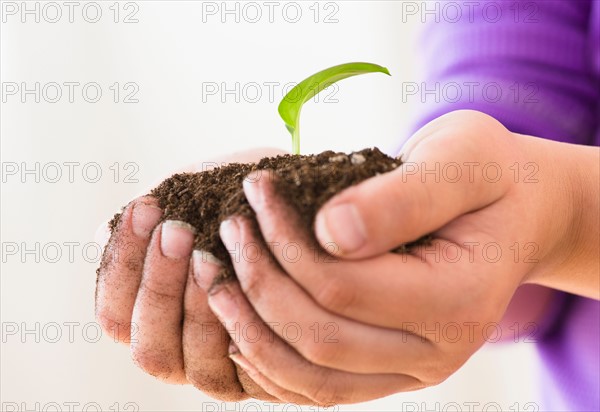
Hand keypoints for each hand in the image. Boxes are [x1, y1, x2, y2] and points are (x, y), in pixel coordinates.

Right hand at [94, 148, 288, 400]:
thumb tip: (100, 235)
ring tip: (210, 252)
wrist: (298, 203)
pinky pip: (240, 361)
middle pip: (147, 345)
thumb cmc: (238, 203)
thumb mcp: (192, 199)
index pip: (114, 311)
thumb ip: (152, 221)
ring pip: (188, 359)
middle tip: (178, 229)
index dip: (123, 262)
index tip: (147, 207)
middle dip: (157, 283)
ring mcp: (217, 365)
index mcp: (148, 316)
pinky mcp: (259, 373)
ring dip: (194, 303)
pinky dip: (238, 321)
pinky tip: (245, 278)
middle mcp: (178, 349)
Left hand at [198, 110, 597, 403]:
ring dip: (251, 328)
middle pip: (320, 337)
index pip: (345, 286)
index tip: (255, 190)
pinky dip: (269, 360)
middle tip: (227, 229)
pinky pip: (316, 387)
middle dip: (259, 282)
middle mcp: (437, 352)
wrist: (510, 211)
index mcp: (459, 299)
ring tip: (215, 278)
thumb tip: (330, 233)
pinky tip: (239, 322)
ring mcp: (411, 370)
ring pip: (310, 376)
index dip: (286, 242)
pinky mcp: (388, 371)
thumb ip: (403, 197)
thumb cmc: (486, 177)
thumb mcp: (461, 160)